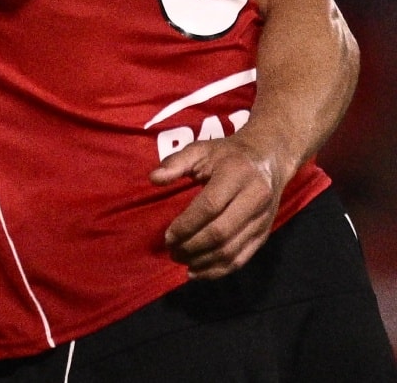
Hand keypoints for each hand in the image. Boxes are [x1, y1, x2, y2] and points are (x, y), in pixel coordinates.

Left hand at [150, 131, 286, 277]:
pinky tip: (200, 272)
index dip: (187, 225)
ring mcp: (262, 219)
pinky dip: (221, 270)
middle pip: (221, 232)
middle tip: (172, 252)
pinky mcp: (264, 233)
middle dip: (192, 246)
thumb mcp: (201, 149)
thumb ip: (175, 162)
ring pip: (233, 250)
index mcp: (236, 175)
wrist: (268, 159)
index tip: (167, 236)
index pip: (210, 207)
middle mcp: (254, 199)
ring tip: (182, 262)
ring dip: (204, 262)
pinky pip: (243, 257)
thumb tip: (154, 179)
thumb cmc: (227, 154)